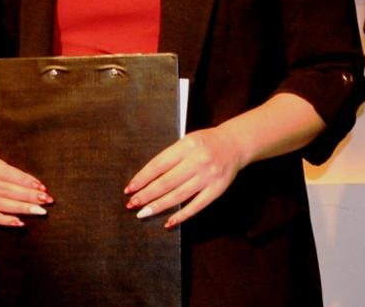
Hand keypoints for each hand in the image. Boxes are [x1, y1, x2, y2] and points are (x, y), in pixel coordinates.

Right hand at [0, 143, 49, 226]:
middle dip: (27, 196)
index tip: (41, 186)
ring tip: (38, 210)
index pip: (4, 173)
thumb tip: (37, 179)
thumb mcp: (0, 148)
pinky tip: (20, 222)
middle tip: (45, 199)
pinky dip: (5, 220)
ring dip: (21, 208)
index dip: (24, 181)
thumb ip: (14, 159)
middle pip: (3, 190)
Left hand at [124, 125, 247, 228]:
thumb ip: (170, 157)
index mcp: (186, 146)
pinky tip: (168, 222)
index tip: (129, 189)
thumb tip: (147, 179)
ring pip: (178, 195)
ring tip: (143, 213)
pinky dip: (181, 215)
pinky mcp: (217, 190)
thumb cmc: (206, 143)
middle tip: (132, 204)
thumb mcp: (186, 141)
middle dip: (146, 195)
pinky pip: (196, 206)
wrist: (235, 144)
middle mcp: (197, 161)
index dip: (142, 178)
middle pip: (166, 182)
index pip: (158, 165)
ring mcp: (208, 177)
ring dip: (159, 206)